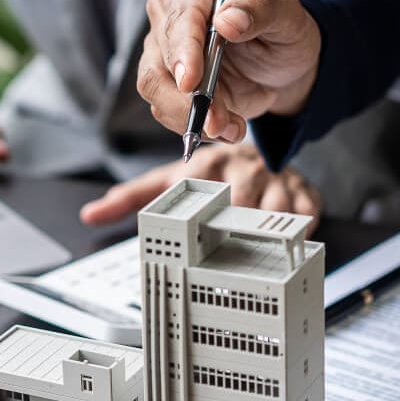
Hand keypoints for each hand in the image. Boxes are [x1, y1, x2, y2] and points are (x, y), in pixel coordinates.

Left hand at [78, 143, 321, 225]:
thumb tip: (91, 214)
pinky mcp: (303, 188)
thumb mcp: (169, 180)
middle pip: (243, 202)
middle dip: (238, 226)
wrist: (258, 153)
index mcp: (207, 165)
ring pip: (277, 209)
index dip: (204, 209)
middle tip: (230, 246)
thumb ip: (131, 198)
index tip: (201, 230)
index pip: (204, 188)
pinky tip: (288, 238)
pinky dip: (300, 229)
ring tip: (259, 247)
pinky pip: (308, 212)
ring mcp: (274, 178)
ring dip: (269, 230)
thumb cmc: (210, 172)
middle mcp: (241, 168)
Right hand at [137, 0, 321, 143]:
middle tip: (221, 122)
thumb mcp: (289, 16)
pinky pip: (163, 106)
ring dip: (188, 115)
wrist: (281, 64)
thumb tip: (226, 20)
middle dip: (188, 96)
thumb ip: (262, 9)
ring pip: (153, 84)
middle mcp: (171, 8)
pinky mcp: (164, 78)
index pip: (182, 13)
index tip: (191, 82)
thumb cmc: (284, 30)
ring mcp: (163, 45)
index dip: (184, 48)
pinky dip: (192, 124)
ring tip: (229, 129)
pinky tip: (225, 127)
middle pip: (161, 53)